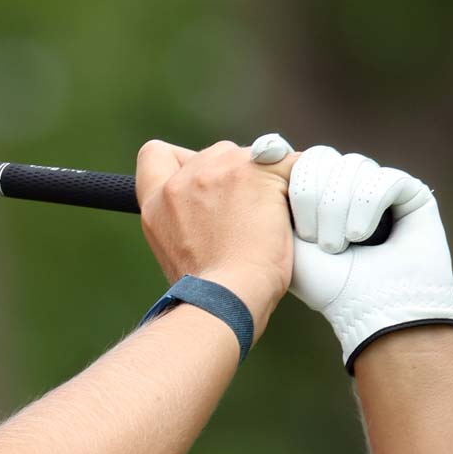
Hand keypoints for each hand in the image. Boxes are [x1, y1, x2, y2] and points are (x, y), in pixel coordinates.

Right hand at [135, 136, 297, 338]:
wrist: (229, 299)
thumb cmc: (210, 293)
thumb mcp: (177, 253)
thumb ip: (186, 220)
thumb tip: (217, 211)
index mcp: (156, 204)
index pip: (155, 154)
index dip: (180, 160)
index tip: (202, 182)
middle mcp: (181, 181)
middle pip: (214, 154)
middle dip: (234, 177)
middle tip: (249, 215)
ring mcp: (217, 171)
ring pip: (252, 156)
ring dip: (265, 181)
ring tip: (272, 220)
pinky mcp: (255, 171)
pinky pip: (288, 162)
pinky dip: (297, 182)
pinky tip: (296, 211)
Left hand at [281, 143, 452, 372]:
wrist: (369, 311)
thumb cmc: (325, 285)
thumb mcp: (284, 239)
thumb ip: (271, 198)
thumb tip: (264, 147)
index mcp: (320, 194)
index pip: (300, 161)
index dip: (290, 177)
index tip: (285, 213)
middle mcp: (350, 186)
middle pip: (322, 158)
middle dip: (311, 197)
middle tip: (313, 239)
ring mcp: (381, 186)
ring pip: (352, 166)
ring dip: (337, 208)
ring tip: (337, 246)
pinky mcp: (412, 192)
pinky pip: (384, 178)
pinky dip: (366, 208)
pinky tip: (361, 237)